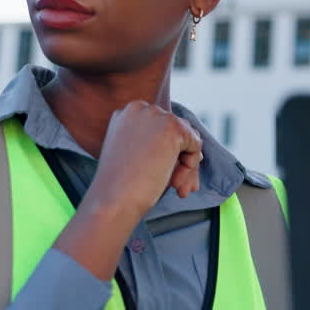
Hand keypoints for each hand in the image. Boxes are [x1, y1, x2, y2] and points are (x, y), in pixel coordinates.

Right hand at [86, 101, 203, 222]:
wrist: (112, 201)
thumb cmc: (123, 186)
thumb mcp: (139, 158)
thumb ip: (162, 146)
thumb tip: (197, 152)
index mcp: (126, 114)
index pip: (162, 127)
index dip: (169, 153)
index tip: (169, 178)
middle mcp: (140, 108)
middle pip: (178, 131)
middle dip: (182, 160)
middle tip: (180, 188)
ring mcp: (156, 115)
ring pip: (188, 138)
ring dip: (188, 166)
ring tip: (179, 190)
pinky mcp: (172, 126)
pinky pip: (195, 144)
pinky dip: (191, 166)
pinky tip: (175, 182)